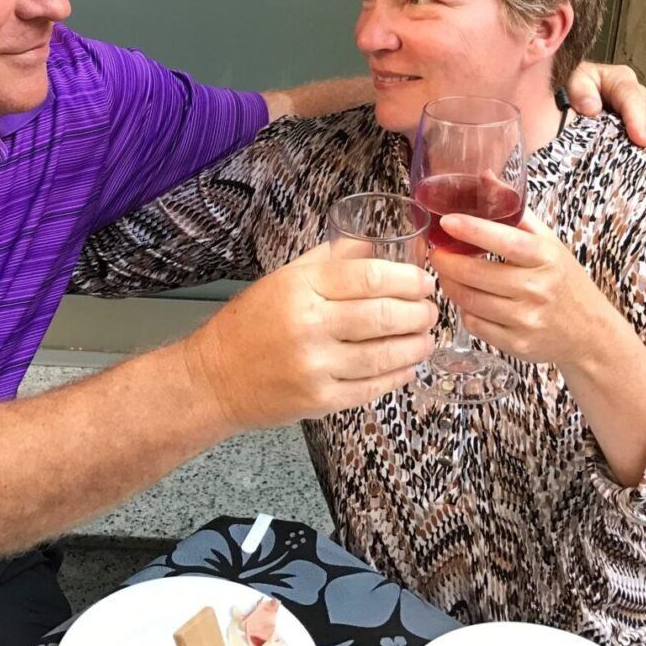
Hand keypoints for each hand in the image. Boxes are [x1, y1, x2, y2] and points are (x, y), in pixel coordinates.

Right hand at [183, 244, 437, 431]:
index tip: (424, 282)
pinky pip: (372, 387)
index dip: (408, 279)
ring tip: (426, 338)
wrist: (215, 378)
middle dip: (419, 313)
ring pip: (385, 354)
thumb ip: (330, 260)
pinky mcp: (320, 400)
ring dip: (415, 345)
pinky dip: (398, 375)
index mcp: (301, 288)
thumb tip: (375, 246)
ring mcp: (315, 366)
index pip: (370, 277)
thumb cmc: (250, 324)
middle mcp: (309, 325)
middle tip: (431, 310)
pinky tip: (408, 366)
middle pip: (383, 315)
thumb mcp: (284, 279)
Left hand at [428, 210, 619, 367]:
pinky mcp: (517, 344)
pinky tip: (467, 299)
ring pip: (470, 301)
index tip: (447, 221)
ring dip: (450, 284)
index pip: (505, 241)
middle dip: (447, 261)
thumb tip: (485, 176)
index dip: (472, 230)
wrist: (590, 333)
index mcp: (546, 257)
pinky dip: (464, 310)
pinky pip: (474, 325)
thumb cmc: (564, 280)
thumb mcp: (549, 242)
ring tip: (447, 272)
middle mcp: (537, 289)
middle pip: (477, 274)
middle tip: (436, 251)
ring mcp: (527, 319)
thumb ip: (515, 211)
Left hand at [565, 61, 645, 167]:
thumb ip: (578, 90)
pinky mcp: (636, 136)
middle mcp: (637, 99)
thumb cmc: (562, 87)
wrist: (555, 95)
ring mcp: (641, 118)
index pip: (632, 101)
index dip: (638, 120)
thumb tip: (592, 108)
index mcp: (619, 83)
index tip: (641, 140)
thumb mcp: (567, 80)